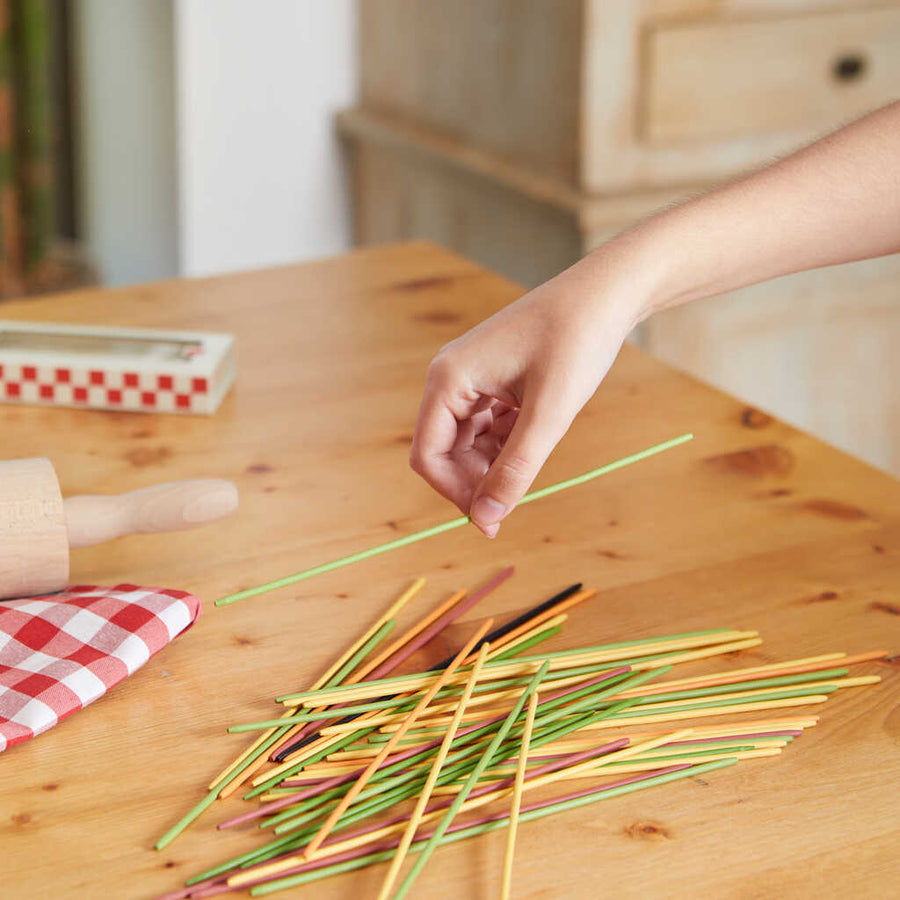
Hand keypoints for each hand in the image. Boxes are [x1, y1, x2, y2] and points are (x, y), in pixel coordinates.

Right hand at [410, 257, 638, 536]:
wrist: (606, 294)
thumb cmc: (577, 343)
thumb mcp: (549, 415)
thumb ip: (516, 469)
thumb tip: (486, 520)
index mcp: (449, 379)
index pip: (428, 456)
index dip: (454, 494)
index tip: (491, 521)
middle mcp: (450, 378)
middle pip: (444, 452)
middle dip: (474, 482)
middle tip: (516, 501)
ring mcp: (471, 378)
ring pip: (466, 443)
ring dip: (492, 465)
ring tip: (532, 465)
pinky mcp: (493, 380)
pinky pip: (487, 427)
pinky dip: (507, 445)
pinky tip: (535, 441)